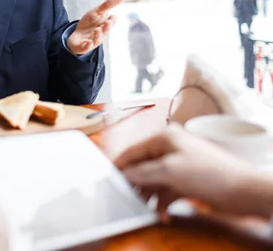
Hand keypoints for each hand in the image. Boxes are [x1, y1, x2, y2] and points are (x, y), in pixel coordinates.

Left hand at [67, 0, 123, 54]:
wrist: (77, 36)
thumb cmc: (89, 23)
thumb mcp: (96, 12)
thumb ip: (108, 5)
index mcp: (105, 25)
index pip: (111, 23)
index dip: (111, 20)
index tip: (111, 16)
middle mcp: (100, 34)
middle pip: (105, 31)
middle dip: (106, 27)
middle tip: (107, 22)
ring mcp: (92, 41)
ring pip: (97, 40)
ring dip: (98, 35)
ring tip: (97, 30)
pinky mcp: (83, 47)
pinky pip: (86, 48)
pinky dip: (87, 46)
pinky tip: (88, 43)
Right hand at [114, 125, 259, 216]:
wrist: (242, 190)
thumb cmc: (209, 173)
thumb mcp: (169, 170)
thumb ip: (142, 171)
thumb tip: (124, 174)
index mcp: (164, 137)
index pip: (133, 150)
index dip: (120, 165)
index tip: (108, 179)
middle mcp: (169, 148)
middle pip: (142, 167)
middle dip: (135, 184)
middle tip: (126, 198)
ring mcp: (178, 165)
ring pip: (152, 181)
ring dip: (148, 196)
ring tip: (144, 209)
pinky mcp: (186, 180)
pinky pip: (165, 191)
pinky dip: (161, 203)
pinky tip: (162, 214)